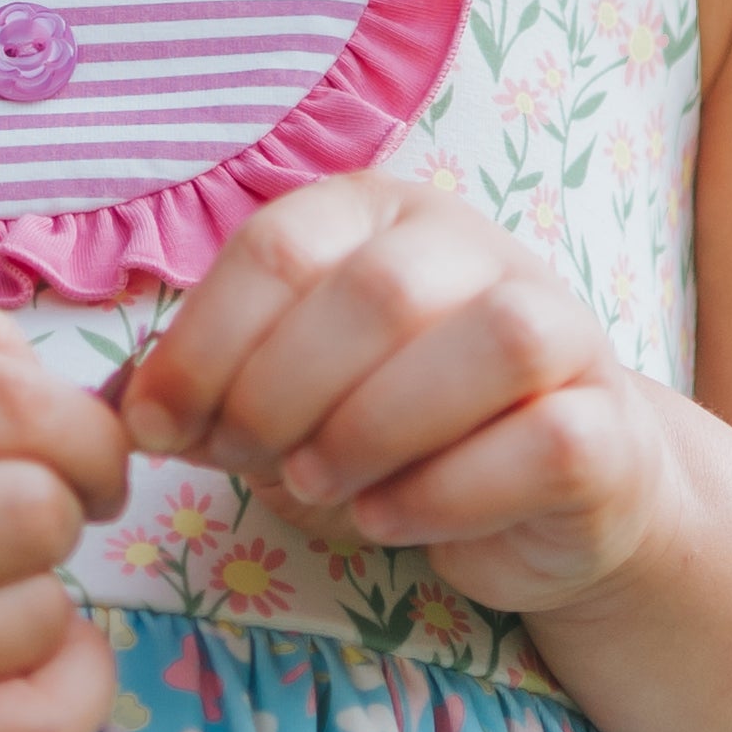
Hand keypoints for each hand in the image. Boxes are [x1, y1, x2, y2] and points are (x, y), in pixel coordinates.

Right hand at [0, 294, 131, 731]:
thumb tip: (70, 383)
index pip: (9, 407)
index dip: (82, 424)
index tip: (77, 443)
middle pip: (34, 511)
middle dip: (68, 502)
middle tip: (38, 507)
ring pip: (38, 617)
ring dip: (45, 594)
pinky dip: (74, 691)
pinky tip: (47, 656)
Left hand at [120, 175, 676, 615]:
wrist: (547, 492)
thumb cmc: (391, 429)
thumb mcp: (284, 396)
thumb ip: (209, 389)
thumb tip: (122, 411)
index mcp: (378, 212)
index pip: (279, 247)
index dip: (203, 344)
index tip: (156, 427)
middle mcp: (475, 248)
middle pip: (376, 292)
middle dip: (281, 391)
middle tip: (244, 462)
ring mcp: (561, 330)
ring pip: (486, 346)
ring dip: (373, 430)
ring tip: (314, 486)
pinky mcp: (609, 428)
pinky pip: (542, 443)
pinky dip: (446, 492)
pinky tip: (390, 519)